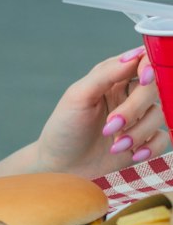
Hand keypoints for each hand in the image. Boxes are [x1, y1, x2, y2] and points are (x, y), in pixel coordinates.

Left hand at [33, 47, 167, 178]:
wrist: (62, 167)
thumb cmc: (65, 128)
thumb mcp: (78, 96)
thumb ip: (105, 74)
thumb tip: (133, 56)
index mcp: (112, 77)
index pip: (141, 61)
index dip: (148, 67)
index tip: (142, 79)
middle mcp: (128, 95)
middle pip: (153, 88)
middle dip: (134, 108)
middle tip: (111, 125)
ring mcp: (137, 118)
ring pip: (159, 114)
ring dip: (139, 131)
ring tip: (115, 144)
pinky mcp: (143, 140)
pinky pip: (163, 138)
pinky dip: (150, 146)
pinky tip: (132, 154)